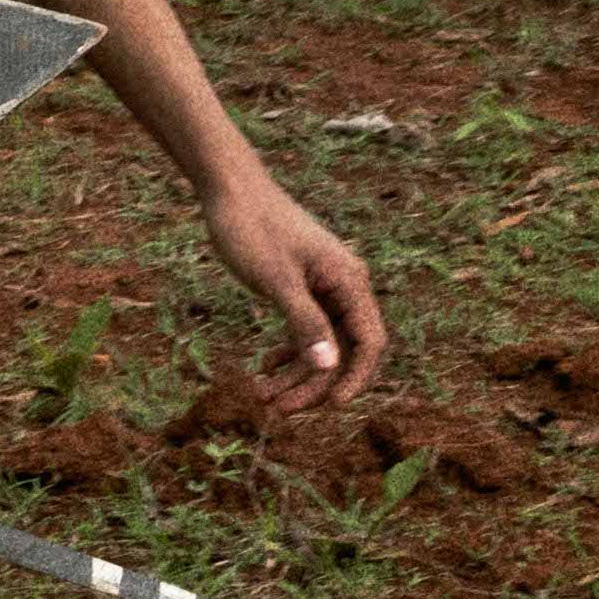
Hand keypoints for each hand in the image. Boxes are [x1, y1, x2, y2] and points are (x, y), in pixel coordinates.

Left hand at [201, 171, 385, 407]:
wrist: (229, 189)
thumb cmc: (252, 227)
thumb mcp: (275, 279)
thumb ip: (303, 322)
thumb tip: (328, 366)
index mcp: (349, 281)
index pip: (369, 342)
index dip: (355, 378)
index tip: (331, 406)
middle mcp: (345, 285)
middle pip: (343, 349)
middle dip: (314, 383)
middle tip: (280, 410)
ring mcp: (324, 286)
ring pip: (321, 343)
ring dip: (296, 373)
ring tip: (263, 397)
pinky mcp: (302, 286)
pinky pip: (305, 329)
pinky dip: (287, 350)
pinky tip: (265, 369)